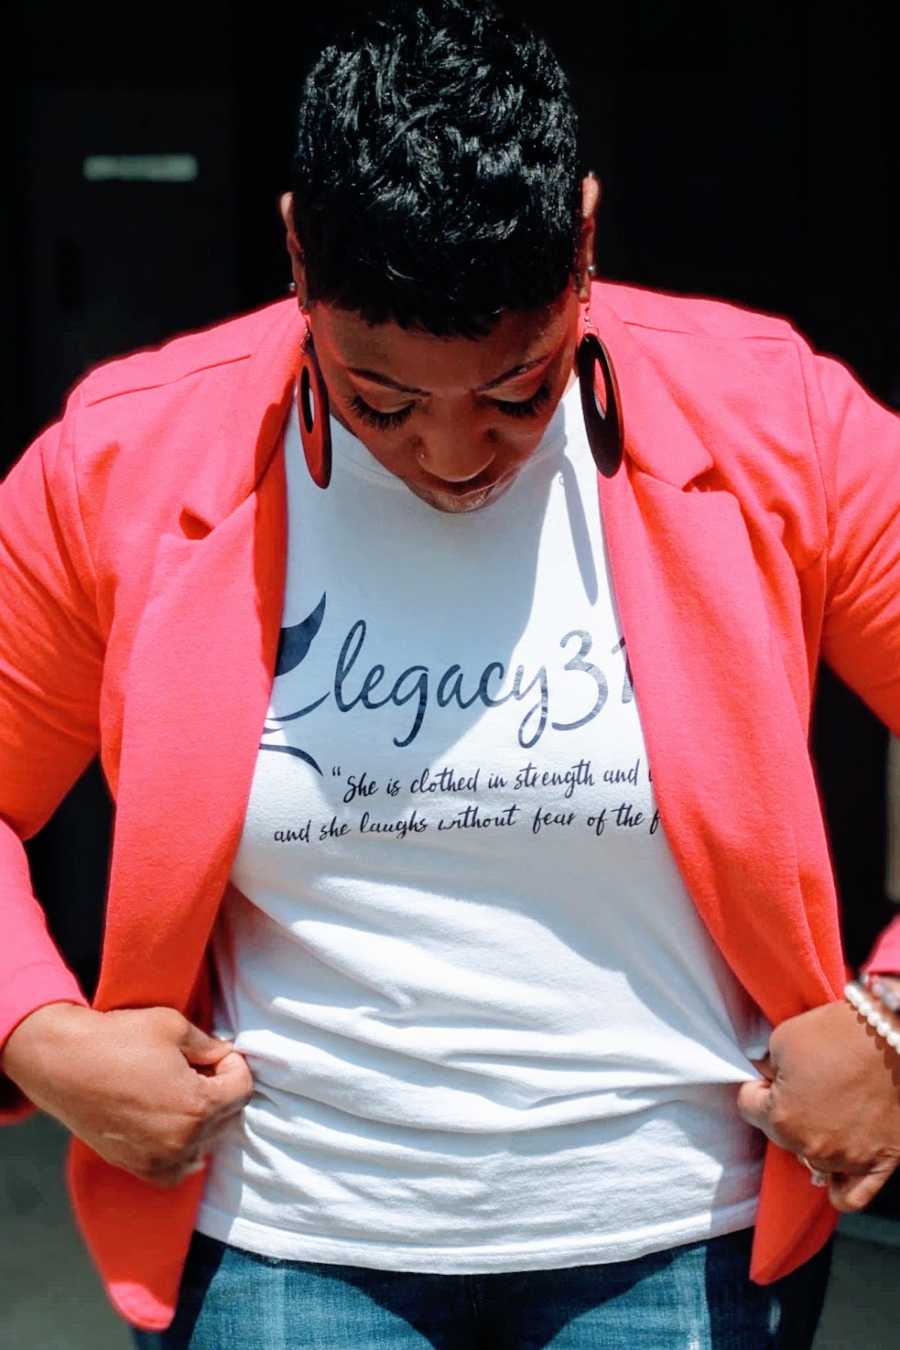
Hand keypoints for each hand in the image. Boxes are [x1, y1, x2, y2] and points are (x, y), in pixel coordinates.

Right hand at [0, 1002, 253, 1188]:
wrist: (63, 1064)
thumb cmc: (118, 1039)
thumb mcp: (174, 1026)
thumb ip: (210, 1045)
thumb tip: (225, 1056)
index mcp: (197, 1106)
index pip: (242, 1089)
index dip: (233, 1064)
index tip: (216, 1053)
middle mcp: (182, 1141)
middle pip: (228, 1117)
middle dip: (220, 1090)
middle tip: (198, 1067)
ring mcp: (159, 1159)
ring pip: (206, 1143)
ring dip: (205, 1119)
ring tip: (182, 1091)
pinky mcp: (138, 1167)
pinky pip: (179, 1169)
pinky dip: (184, 1149)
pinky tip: (173, 1123)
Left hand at [737, 999, 899, 1211]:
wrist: (893, 1036)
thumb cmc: (838, 1034)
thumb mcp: (782, 1039)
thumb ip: (766, 1065)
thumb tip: (765, 1075)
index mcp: (782, 1119)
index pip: (749, 1108)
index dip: (758, 1086)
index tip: (770, 1075)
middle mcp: (813, 1148)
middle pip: (782, 1135)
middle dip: (786, 1110)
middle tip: (805, 1085)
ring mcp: (848, 1159)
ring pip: (815, 1160)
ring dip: (814, 1138)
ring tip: (827, 1111)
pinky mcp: (883, 1162)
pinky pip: (853, 1195)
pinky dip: (840, 1184)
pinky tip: (838, 1168)